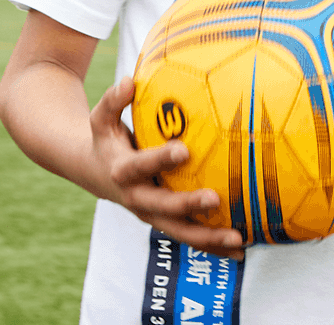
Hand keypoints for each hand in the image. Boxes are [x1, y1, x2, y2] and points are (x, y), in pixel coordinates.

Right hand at [88, 77, 245, 259]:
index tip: (183, 150)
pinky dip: (212, 247)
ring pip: (179, 232)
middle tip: (215, 198)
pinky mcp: (163, 223)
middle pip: (162, 208)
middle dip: (188, 206)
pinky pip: (188, 237)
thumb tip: (129, 81)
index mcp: (122, 172)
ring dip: (208, 238)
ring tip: (238, 240)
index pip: (140, 166)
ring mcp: (150, 215)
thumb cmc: (105, 138)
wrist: (93, 171)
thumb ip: (113, 100)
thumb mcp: (101, 118)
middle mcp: (136, 198)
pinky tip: (240, 252)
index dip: (160, 160)